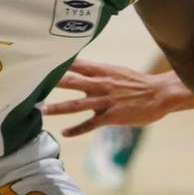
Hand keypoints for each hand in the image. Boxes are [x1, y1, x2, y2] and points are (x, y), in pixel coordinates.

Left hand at [42, 60, 180, 136]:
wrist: (159, 94)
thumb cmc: (137, 83)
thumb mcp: (116, 71)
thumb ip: (98, 71)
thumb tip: (80, 67)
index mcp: (103, 71)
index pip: (77, 64)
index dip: (60, 63)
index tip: (42, 61)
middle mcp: (101, 84)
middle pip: (72, 82)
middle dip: (53, 83)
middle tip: (34, 84)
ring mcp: (105, 101)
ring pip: (76, 105)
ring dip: (58, 108)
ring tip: (42, 110)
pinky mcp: (110, 117)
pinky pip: (90, 124)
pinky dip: (76, 129)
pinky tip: (65, 133)